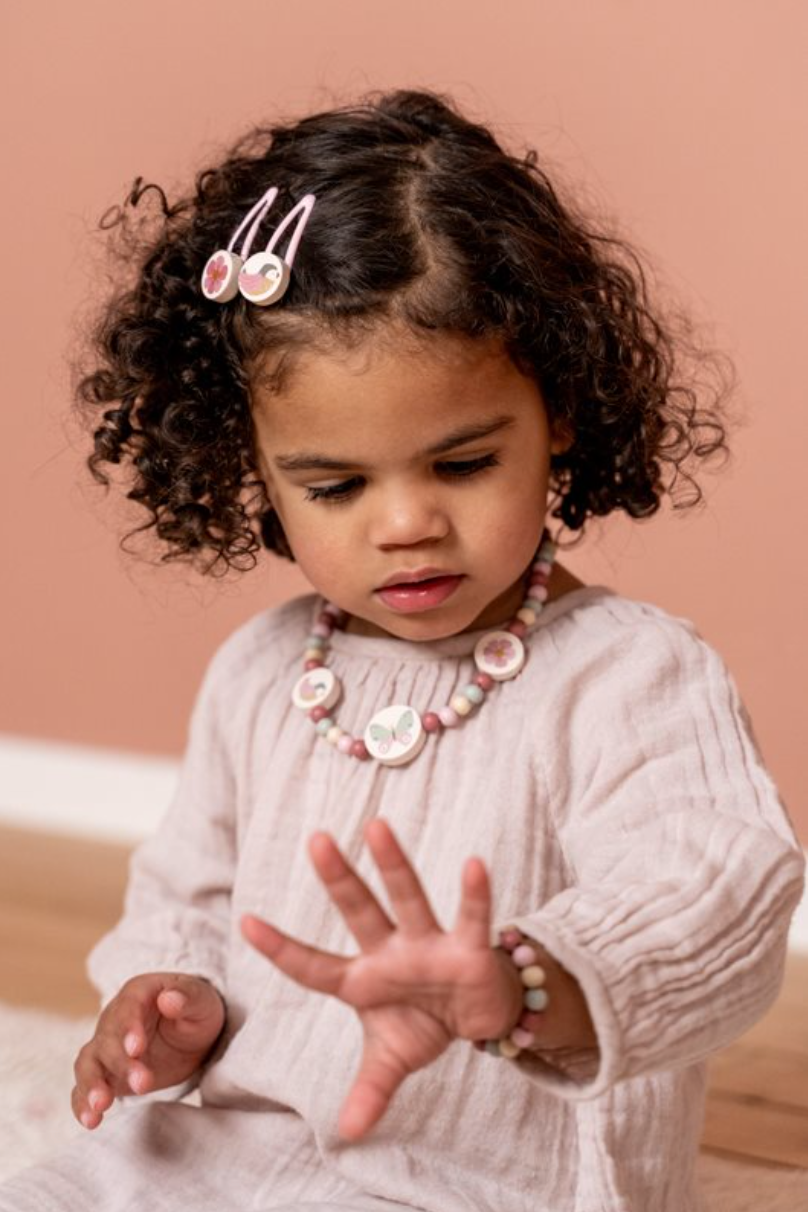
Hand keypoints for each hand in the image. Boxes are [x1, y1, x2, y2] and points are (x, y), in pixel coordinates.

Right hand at [71, 972, 225, 1129]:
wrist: (190, 1031)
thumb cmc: (194, 1009)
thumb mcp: (201, 1000)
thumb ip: (187, 997)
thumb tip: (169, 998)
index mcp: (138, 994)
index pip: (128, 1007)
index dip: (129, 1027)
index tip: (137, 1048)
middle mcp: (114, 1019)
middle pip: (108, 1040)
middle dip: (121, 1063)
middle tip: (143, 1084)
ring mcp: (106, 1048)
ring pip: (88, 1063)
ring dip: (92, 1084)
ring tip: (100, 1106)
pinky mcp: (106, 1074)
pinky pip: (85, 1087)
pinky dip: (82, 1103)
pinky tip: (90, 1120)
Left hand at [241, 820, 524, 1141]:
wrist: (478, 1015)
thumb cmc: (425, 1021)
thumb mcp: (392, 1059)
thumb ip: (370, 1090)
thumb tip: (347, 1131)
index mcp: (363, 979)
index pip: (313, 965)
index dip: (282, 948)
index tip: (244, 922)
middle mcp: (391, 952)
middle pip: (359, 910)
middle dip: (338, 878)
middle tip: (316, 839)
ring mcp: (428, 944)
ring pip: (407, 898)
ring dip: (393, 865)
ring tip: (377, 827)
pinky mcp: (468, 947)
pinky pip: (471, 917)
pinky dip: (474, 894)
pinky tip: (473, 864)